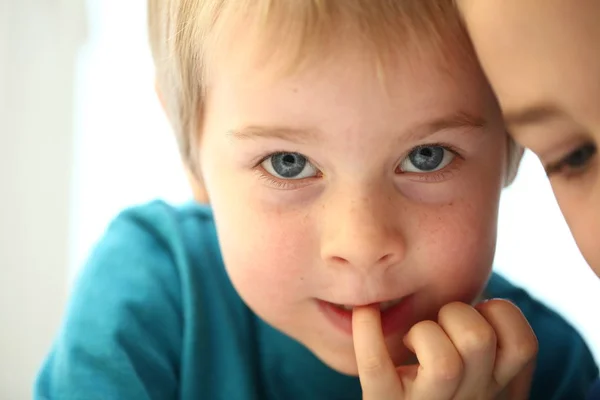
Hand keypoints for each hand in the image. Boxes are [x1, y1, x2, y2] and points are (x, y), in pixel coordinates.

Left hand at [352, 300, 537, 399]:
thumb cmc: (441, 386)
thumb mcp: (476, 369)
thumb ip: (485, 338)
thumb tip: (485, 289)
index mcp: (495, 385)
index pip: (524, 344)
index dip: (500, 315)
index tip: (477, 313)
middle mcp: (471, 398)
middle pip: (479, 340)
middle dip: (454, 314)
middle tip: (436, 323)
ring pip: (444, 364)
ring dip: (423, 333)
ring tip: (411, 339)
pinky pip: (376, 366)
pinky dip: (368, 331)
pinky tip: (366, 312)